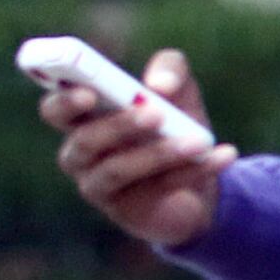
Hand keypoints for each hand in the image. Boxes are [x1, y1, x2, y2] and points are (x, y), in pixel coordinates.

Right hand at [39, 47, 236, 249]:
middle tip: (153, 112)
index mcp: (82, 118)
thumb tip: (160, 85)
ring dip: (160, 153)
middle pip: (84, 141)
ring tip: (199, 139)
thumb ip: (170, 68)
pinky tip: (224, 154)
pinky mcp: (129, 211)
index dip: (63, 101)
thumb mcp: (177, 89)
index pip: (55, 109)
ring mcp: (100, 186)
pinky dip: (194, 170)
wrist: (198, 174)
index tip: (88, 92)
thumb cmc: (174, 121)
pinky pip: (158, 189)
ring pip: (119, 169)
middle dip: (117, 126)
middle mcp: (81, 154)